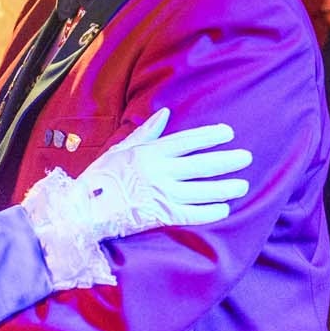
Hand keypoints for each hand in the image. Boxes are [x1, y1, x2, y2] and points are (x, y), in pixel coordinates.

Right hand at [81, 107, 251, 232]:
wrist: (83, 209)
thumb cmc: (100, 177)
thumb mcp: (121, 149)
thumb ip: (146, 132)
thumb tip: (165, 113)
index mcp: (151, 152)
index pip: (188, 141)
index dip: (211, 136)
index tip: (228, 133)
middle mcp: (160, 171)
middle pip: (202, 164)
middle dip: (227, 160)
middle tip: (246, 157)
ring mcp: (162, 194)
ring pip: (203, 190)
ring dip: (225, 187)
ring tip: (242, 185)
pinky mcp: (160, 216)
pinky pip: (192, 214)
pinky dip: (210, 212)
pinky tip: (224, 209)